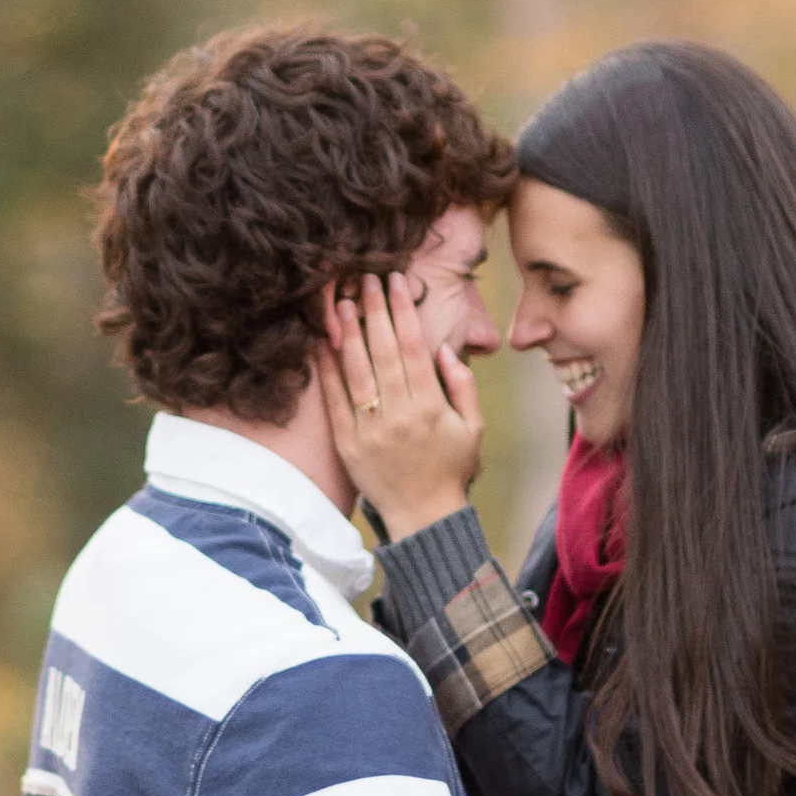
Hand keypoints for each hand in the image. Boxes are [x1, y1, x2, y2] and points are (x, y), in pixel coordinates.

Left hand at [317, 270, 485, 540]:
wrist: (423, 516)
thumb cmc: (452, 469)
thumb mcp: (473, 428)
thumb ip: (463, 386)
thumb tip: (445, 349)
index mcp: (430, 406)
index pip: (412, 346)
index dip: (402, 310)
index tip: (395, 282)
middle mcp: (398, 413)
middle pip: (381, 350)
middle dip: (372, 309)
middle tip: (363, 279)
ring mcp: (370, 429)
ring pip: (355, 370)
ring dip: (347, 332)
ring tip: (339, 300)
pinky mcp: (347, 443)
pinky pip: (334, 400)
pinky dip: (327, 369)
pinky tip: (323, 343)